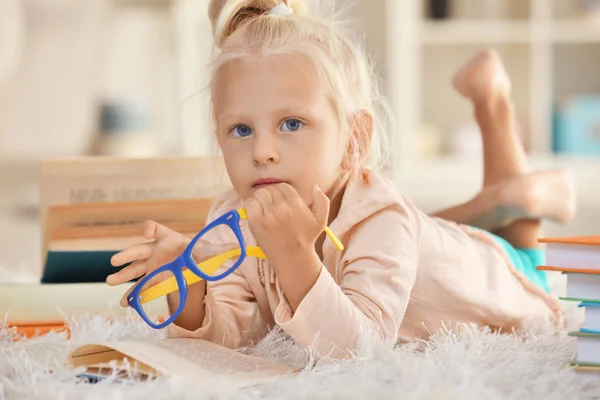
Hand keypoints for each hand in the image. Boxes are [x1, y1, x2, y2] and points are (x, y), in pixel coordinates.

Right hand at [107, 220, 235, 306]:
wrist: (191, 265)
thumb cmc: (196, 254)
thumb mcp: (210, 252)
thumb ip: (224, 249)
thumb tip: (244, 248)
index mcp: (168, 239)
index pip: (155, 229)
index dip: (150, 229)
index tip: (147, 232)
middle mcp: (156, 251)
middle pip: (139, 249)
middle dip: (127, 254)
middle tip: (114, 260)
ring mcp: (150, 265)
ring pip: (134, 269)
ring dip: (123, 275)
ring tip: (110, 282)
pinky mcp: (150, 279)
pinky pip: (139, 286)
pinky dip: (132, 295)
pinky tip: (124, 304)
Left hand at [244, 183, 328, 267]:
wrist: (293, 258)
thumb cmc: (306, 239)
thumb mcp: (321, 220)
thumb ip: (322, 201)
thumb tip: (315, 187)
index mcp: (297, 205)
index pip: (283, 186)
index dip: (281, 191)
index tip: (280, 199)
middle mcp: (283, 208)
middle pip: (271, 189)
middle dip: (270, 194)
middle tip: (270, 204)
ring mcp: (269, 215)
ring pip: (260, 194)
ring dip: (260, 198)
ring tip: (262, 205)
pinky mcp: (257, 223)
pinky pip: (250, 204)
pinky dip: (251, 204)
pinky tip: (255, 210)